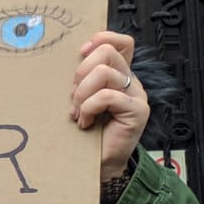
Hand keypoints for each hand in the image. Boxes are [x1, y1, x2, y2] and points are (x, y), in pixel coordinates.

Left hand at [71, 32, 147, 181]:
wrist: (98, 163)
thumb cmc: (85, 131)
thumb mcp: (80, 98)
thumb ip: (81, 79)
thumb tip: (67, 61)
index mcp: (118, 75)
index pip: (121, 42)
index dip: (100, 40)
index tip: (81, 53)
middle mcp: (131, 81)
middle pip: (107, 53)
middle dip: (81, 73)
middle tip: (74, 97)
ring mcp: (136, 95)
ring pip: (104, 73)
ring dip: (82, 94)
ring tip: (78, 112)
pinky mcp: (137, 111)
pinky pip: (107, 96)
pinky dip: (89, 108)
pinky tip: (85, 122)